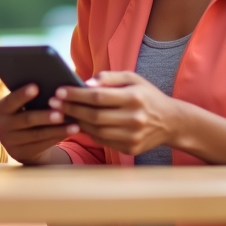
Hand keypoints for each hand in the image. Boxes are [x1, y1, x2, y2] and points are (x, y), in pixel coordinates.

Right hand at [0, 84, 79, 163]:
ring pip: (36, 134)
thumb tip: (55, 87)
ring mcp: (8, 141)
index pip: (11, 100)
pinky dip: (56, 138)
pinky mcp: (19, 154)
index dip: (22, 94)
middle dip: (45, 116)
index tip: (37, 87)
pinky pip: (40, 146)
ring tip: (74, 126)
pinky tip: (69, 133)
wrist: (26, 141)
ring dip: (56, 130)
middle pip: (26, 119)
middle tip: (62, 113)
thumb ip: (34, 97)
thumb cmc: (31, 113)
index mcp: (2, 107)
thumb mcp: (27, 105)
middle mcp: (2, 124)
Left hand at [51, 71, 180, 155]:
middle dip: (71, 108)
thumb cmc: (147, 96)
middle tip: (53, 103)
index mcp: (134, 98)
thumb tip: (86, 82)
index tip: (59, 91)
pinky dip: (87, 132)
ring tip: (61, 113)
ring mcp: (133, 136)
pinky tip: (76, 124)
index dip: (76, 94)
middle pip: (94, 115)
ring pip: (96, 130)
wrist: (172, 122)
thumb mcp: (133, 79)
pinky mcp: (130, 148)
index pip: (98, 97)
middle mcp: (135, 119)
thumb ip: (109, 77)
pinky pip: (102, 141)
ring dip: (75, 122)